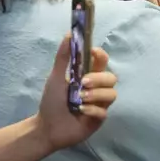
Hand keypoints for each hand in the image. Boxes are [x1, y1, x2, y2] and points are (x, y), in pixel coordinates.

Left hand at [35, 34, 116, 150]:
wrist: (47, 127)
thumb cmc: (52, 100)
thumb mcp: (55, 76)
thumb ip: (63, 56)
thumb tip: (69, 33)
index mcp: (88, 75)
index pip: (102, 61)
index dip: (101, 55)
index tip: (93, 53)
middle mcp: (97, 88)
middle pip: (112, 77)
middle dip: (99, 78)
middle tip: (83, 83)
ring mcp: (99, 103)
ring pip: (112, 94)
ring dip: (96, 94)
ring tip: (80, 99)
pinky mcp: (99, 118)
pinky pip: (104, 111)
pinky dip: (92, 110)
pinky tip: (80, 111)